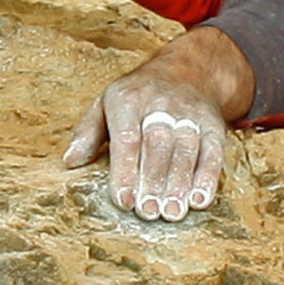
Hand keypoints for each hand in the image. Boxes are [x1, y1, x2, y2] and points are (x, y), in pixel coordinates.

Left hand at [62, 27, 254, 224]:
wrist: (188, 72)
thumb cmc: (137, 97)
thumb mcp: (106, 103)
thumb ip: (87, 132)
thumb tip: (70, 161)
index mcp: (129, 99)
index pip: (127, 137)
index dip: (125, 170)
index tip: (123, 200)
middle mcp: (161, 104)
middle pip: (158, 143)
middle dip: (153, 179)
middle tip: (147, 212)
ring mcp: (190, 114)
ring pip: (185, 149)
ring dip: (179, 183)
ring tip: (171, 212)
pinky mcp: (213, 125)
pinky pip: (212, 151)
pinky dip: (208, 177)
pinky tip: (199, 200)